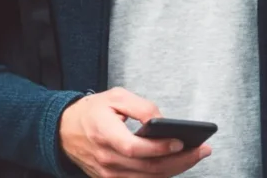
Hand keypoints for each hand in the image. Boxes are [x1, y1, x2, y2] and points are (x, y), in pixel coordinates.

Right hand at [59, 87, 211, 176]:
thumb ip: (140, 106)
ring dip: (175, 169)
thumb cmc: (91, 112)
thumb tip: (162, 119)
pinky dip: (161, 175)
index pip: (135, 148)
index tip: (180, 141)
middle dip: (179, 160)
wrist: (63, 130)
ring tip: (196, 156)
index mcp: (105, 134)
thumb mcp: (115, 97)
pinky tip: (178, 164)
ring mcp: (108, 173)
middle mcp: (106, 159)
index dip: (159, 147)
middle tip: (202, 150)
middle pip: (147, 168)